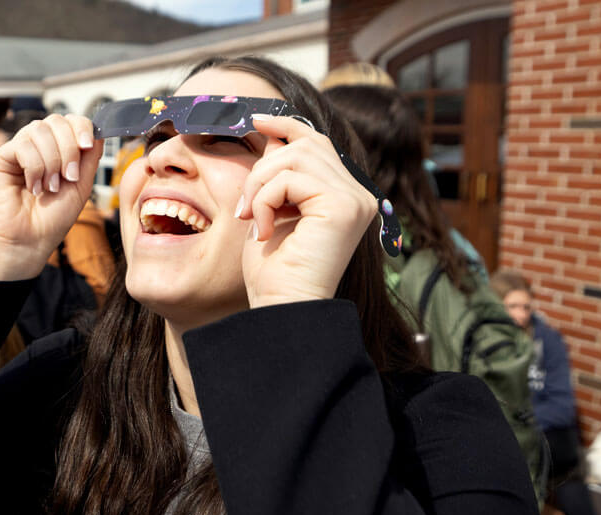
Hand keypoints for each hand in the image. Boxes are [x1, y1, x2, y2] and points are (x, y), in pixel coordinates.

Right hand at [0, 114, 101, 280]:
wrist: (28, 243)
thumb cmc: (52, 220)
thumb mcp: (81, 185)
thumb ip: (89, 157)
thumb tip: (98, 130)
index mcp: (56, 150)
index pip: (70, 121)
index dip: (81, 127)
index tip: (87, 146)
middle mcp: (36, 146)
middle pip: (56, 121)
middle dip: (68, 148)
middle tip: (69, 176)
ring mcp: (16, 151)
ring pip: (39, 130)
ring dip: (51, 161)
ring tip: (50, 187)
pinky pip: (22, 145)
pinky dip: (34, 166)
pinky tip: (33, 187)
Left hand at [235, 115, 377, 308]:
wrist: (281, 306)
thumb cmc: (273, 270)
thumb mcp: (271, 208)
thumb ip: (277, 173)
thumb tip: (269, 132)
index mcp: (344, 194)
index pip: (317, 142)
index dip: (286, 125)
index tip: (254, 121)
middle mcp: (358, 194)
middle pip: (305, 144)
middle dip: (262, 168)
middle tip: (243, 208)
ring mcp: (356, 199)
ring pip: (295, 157)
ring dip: (259, 185)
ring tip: (251, 219)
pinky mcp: (344, 207)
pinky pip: (291, 178)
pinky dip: (265, 200)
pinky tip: (263, 230)